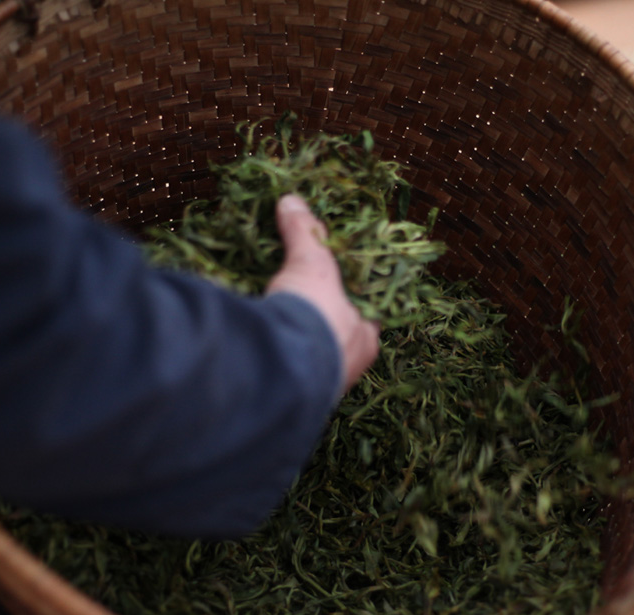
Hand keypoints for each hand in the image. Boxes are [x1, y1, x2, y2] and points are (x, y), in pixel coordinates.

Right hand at [267, 195, 379, 393]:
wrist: (281, 369)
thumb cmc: (315, 315)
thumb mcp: (311, 265)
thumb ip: (303, 234)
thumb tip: (292, 201)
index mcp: (366, 336)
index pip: (369, 310)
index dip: (356, 292)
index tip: (339, 280)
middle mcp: (348, 364)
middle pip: (339, 334)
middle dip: (323, 318)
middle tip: (305, 298)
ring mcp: (319, 383)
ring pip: (314, 356)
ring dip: (299, 339)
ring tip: (280, 316)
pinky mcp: (290, 394)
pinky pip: (287, 370)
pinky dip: (277, 354)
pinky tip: (264, 341)